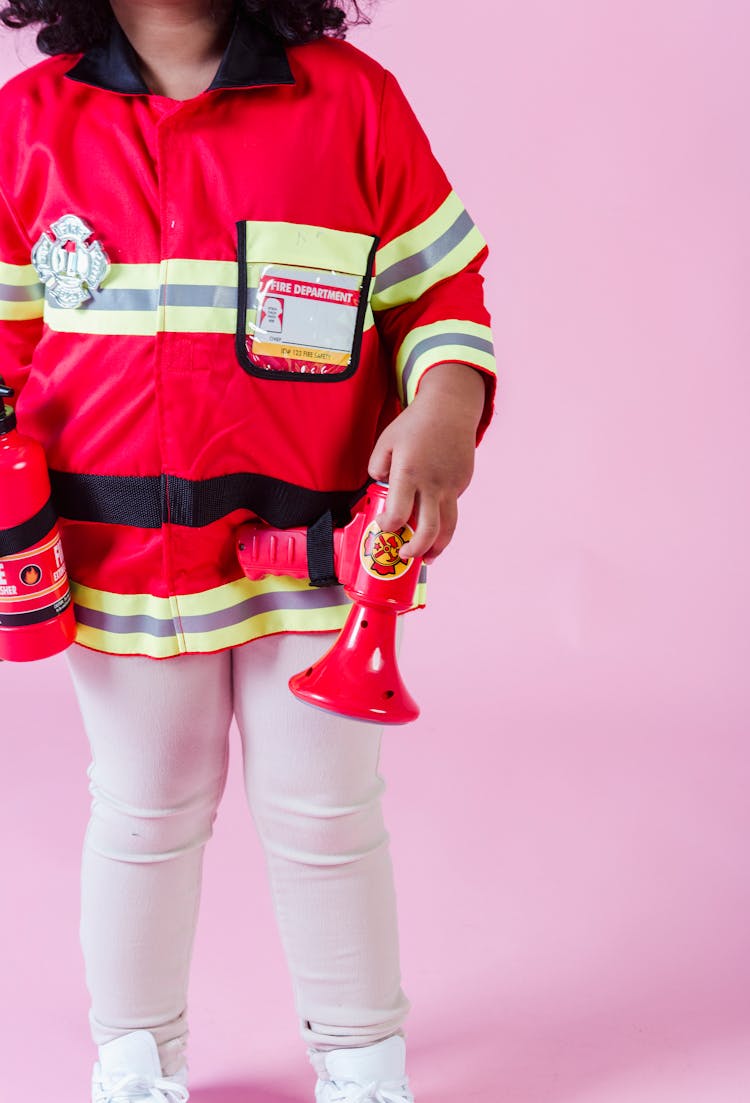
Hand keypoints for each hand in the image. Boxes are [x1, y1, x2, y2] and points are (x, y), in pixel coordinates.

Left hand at [367, 362, 486, 562]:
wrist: (450, 408)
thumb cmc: (414, 424)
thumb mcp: (385, 442)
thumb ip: (377, 468)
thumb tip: (381, 488)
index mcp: (408, 473)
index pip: (397, 514)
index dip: (388, 527)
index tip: (383, 526)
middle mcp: (432, 483)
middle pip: (427, 530)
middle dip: (415, 550)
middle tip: (405, 554)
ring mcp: (451, 485)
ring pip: (448, 527)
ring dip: (437, 547)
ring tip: (428, 557)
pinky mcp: (462, 483)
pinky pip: (452, 507)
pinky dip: (443, 518)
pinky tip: (434, 520)